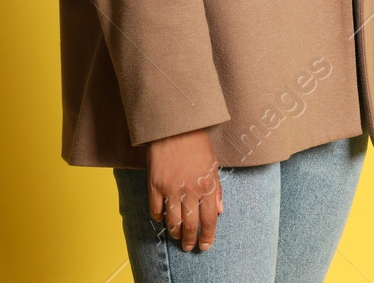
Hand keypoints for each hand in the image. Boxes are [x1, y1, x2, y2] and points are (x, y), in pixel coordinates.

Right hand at [146, 128, 223, 251]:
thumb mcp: (213, 165)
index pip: (209, 219)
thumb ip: (216, 190)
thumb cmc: (197, 144)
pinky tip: (163, 219)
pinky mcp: (154, 185)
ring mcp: (170, 188)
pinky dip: (159, 219)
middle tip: (189, 247)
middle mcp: (189, 190)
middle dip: (190, 240)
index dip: (207, 236)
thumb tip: (219, 211)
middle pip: (190, 225)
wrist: (175, 127)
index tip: (205, 245)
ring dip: (175, 233)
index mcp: (207, 185)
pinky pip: (155, 210)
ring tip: (177, 236)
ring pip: (172, 222)